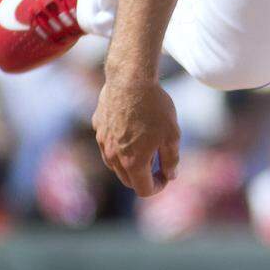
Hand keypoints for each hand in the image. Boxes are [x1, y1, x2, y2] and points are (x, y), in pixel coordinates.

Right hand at [92, 75, 179, 196]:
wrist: (130, 79)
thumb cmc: (155, 107)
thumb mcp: (172, 135)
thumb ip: (171, 159)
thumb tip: (171, 175)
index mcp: (133, 163)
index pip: (144, 190)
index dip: (159, 186)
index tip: (167, 175)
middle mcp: (113, 157)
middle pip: (128, 180)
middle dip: (144, 177)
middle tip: (158, 162)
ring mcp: (102, 141)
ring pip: (115, 164)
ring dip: (130, 162)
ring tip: (146, 145)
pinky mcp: (98, 126)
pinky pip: (108, 144)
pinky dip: (119, 145)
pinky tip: (132, 128)